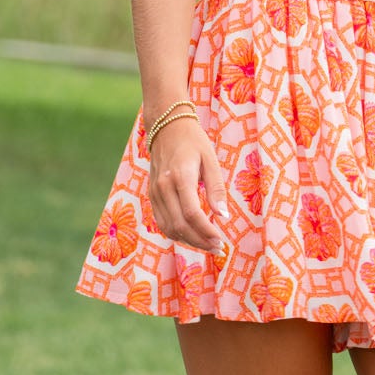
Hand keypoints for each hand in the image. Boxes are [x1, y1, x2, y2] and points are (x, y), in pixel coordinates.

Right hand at [147, 115, 228, 255]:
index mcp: (180, 176)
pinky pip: (161, 221)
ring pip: (168, 227)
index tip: (221, 240)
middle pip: (180, 225)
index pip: (191, 213)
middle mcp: (164, 186)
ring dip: (188, 241)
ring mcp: (154, 192)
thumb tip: (222, 216)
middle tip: (218, 248)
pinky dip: (176, 233)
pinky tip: (191, 235)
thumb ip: (216, 188)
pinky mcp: (151, 194)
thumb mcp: (210, 159)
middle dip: (199, 241)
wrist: (166, 126)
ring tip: (207, 244)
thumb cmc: (193, 141)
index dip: (206, 231)